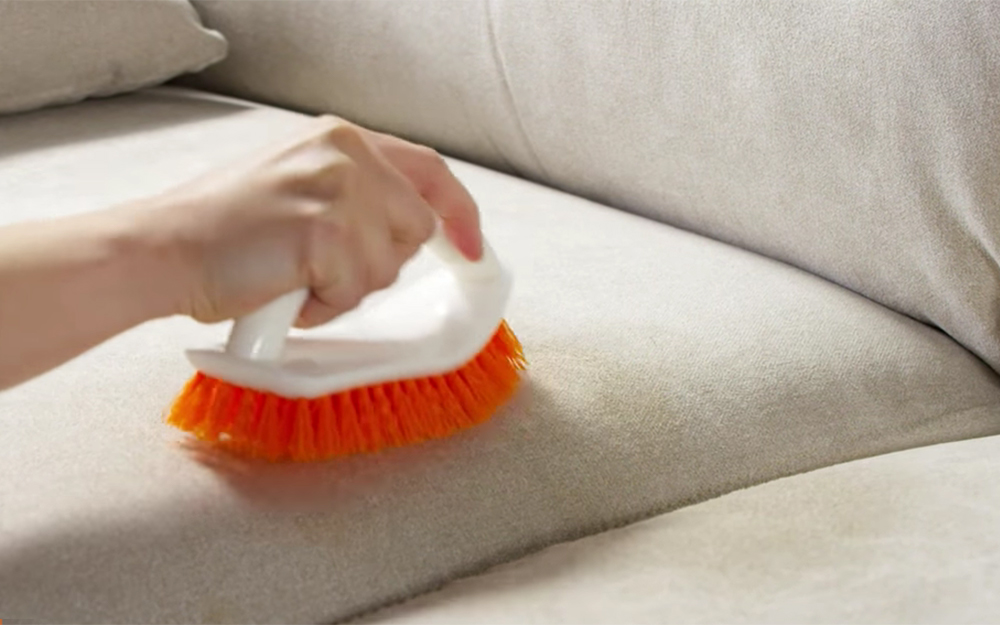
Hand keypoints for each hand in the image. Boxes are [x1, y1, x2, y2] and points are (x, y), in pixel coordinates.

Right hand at [148, 115, 481, 326]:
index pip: (428, 169)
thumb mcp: (299, 184)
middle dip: (378, 263)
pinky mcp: (325, 230)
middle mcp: (346, 153)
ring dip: (345, 288)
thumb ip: (356, 193)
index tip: (472, 248)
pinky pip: (354, 290)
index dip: (459, 212)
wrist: (165, 249)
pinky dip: (322, 305)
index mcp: (341, 138)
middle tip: (320, 267)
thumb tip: (413, 227)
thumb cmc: (224, 230)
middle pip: (415, 228)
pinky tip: (283, 288)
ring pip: (388, 265)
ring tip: (293, 274)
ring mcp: (338, 189)